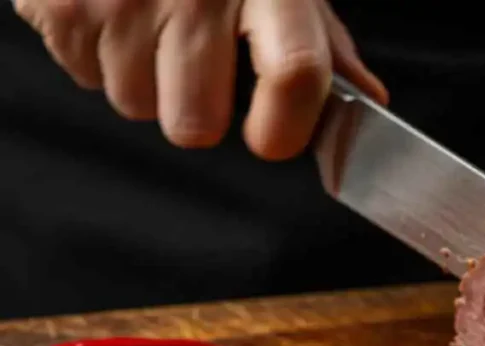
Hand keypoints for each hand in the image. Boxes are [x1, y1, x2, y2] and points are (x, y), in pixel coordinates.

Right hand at [14, 0, 387, 160]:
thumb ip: (324, 43)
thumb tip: (367, 97)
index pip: (295, 71)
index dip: (285, 126)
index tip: (273, 139)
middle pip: (195, 124)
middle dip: (196, 110)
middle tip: (195, 65)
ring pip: (138, 107)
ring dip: (145, 80)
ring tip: (151, 23)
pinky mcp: (63, 5)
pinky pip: (88, 77)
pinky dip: (100, 55)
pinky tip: (115, 11)